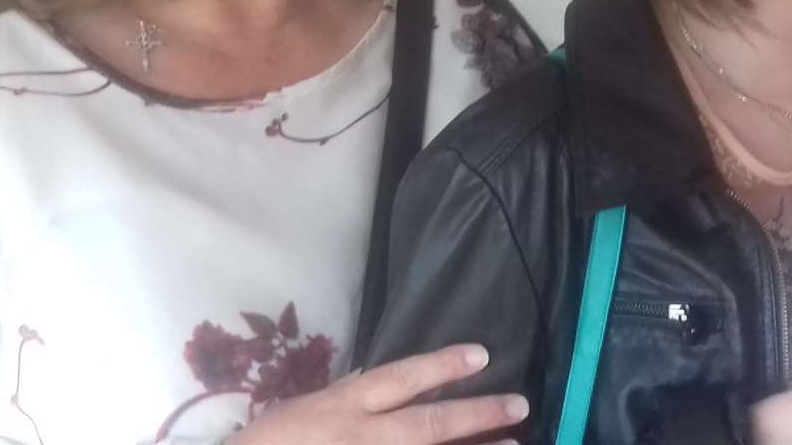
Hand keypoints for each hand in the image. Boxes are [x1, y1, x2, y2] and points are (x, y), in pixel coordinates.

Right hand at [227, 344, 528, 444]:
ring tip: (514, 444)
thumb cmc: (271, 444)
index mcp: (342, 407)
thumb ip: (348, 396)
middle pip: (428, 425)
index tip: (482, 355)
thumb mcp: (307, 410)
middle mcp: (360, 437)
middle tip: (520, 405)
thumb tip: (388, 382)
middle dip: (477, 415)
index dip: (442, 366)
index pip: (400, 379)